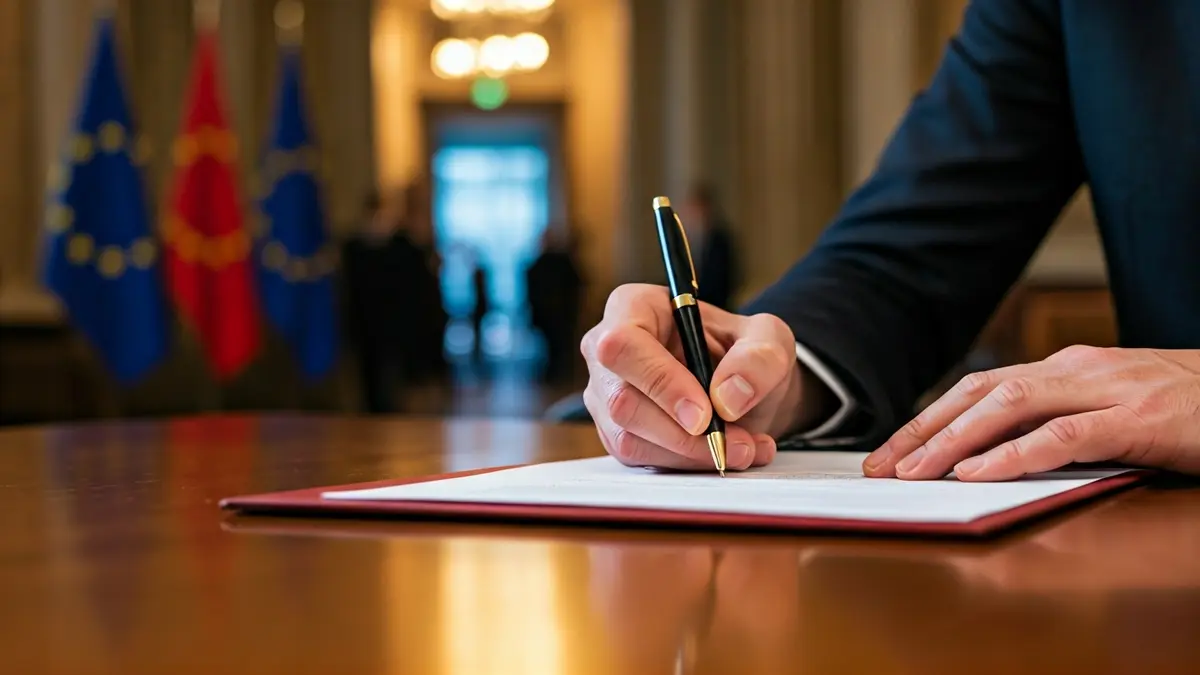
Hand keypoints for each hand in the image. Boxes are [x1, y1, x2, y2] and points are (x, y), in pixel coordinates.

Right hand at [581, 284, 813, 470]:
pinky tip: (725, 453)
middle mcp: (607, 351)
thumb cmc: (743, 350)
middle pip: (622, 401)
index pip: (623, 346)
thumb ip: (758, 358)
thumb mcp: (769, 338)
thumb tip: (728, 396)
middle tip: (736, 442)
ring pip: (629, 438)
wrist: (742, 386)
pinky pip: (640, 459)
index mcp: (633, 307)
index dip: (660, 382)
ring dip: (691, 453)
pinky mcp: (617, 432)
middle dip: (683, 433)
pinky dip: (688, 464)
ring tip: (744, 448)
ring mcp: (606, 395)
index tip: (705, 413)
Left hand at [863, 345, 1199, 480]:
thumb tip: (993, 452)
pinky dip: (1016, 454)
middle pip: (981, 394)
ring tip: (916, 471)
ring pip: (1012, 407)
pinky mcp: (1139, 420)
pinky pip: (1066, 436)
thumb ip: (1059, 421)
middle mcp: (1078, 370)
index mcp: (1067, 368)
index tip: (888, 451)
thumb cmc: (1184, 408)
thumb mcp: (1111, 408)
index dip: (928, 419)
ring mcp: (1109, 391)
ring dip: (955, 441)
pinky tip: (980, 473)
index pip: (979, 388)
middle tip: (882, 466)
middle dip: (924, 430)